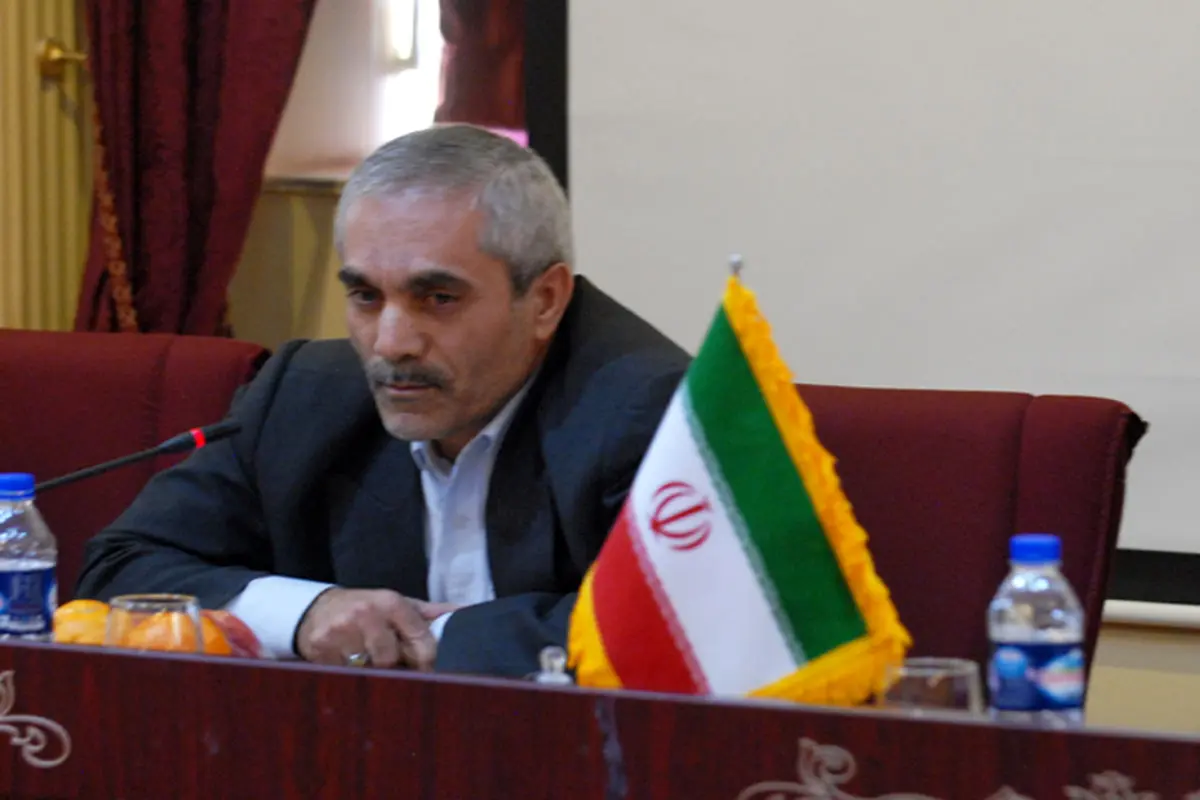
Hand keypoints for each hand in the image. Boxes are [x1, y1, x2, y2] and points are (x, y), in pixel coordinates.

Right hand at [295, 588, 456, 669]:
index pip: (420, 643)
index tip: (427, 672)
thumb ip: (430, 615)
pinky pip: (344, 676)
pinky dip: (350, 678)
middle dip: (396, 669)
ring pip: (368, 671)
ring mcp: (340, 632)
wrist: (319, 609)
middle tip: (394, 669)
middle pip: (392, 661)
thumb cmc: (368, 609)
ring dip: (372, 675)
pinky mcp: (320, 649)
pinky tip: (348, 666)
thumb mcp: (399, 605)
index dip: (427, 663)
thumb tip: (465, 614)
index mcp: (391, 602)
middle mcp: (366, 614)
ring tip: (369, 665)